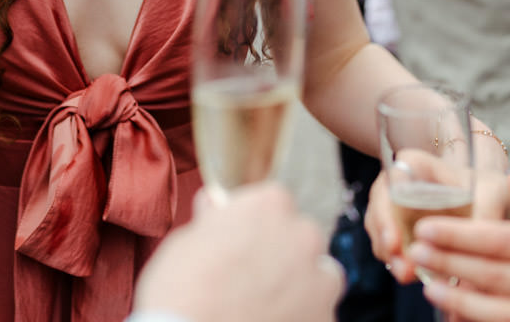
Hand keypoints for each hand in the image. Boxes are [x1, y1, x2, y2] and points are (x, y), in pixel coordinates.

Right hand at [134, 184, 341, 321]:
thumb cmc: (183, 294)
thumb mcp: (185, 242)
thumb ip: (212, 220)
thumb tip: (214, 205)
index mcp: (268, 206)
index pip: (273, 201)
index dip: (254, 222)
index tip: (240, 237)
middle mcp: (302, 236)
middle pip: (300, 235)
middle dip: (281, 249)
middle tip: (250, 274)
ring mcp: (320, 280)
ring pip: (319, 272)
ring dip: (299, 281)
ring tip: (265, 302)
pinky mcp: (327, 318)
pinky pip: (320, 310)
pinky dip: (302, 315)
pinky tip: (272, 320)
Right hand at [366, 166, 509, 283]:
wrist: (485, 196)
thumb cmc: (487, 187)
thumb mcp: (493, 195)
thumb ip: (486, 216)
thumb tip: (480, 253)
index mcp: (413, 163)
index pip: (391, 181)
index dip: (389, 212)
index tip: (395, 241)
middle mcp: (394, 183)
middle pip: (380, 210)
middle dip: (388, 241)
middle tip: (404, 267)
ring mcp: (391, 208)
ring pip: (381, 232)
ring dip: (392, 257)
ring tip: (408, 276)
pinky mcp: (397, 232)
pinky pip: (390, 248)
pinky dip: (399, 262)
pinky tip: (415, 276)